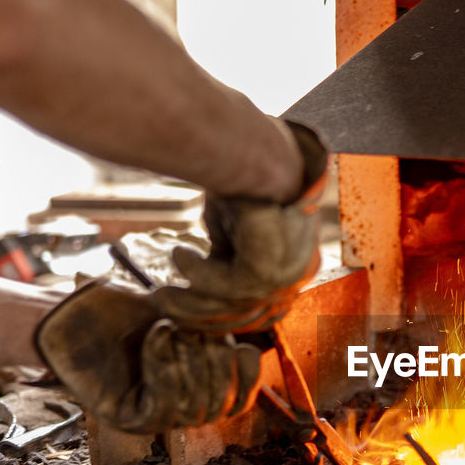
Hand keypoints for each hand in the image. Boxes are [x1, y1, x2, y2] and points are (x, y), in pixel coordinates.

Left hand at [35, 280, 260, 432]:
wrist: (70, 314)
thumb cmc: (121, 312)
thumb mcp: (180, 313)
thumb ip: (218, 325)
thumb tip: (263, 333)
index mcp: (197, 387)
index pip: (240, 401)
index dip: (248, 377)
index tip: (242, 347)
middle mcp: (179, 409)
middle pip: (222, 405)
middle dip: (215, 361)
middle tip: (195, 327)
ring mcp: (154, 419)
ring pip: (195, 408)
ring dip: (189, 361)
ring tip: (172, 327)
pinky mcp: (129, 420)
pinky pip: (164, 406)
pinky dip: (165, 366)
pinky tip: (157, 336)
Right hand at [153, 121, 327, 333]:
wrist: (254, 148)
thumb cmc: (243, 180)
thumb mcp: (235, 228)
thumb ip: (230, 256)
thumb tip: (212, 275)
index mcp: (296, 264)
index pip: (264, 309)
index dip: (222, 317)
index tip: (188, 316)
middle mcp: (301, 270)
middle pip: (250, 313)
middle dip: (199, 316)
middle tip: (163, 303)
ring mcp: (292, 269)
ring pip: (237, 303)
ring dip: (192, 301)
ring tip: (163, 291)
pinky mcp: (274, 262)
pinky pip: (231, 285)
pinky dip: (199, 273)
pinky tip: (180, 255)